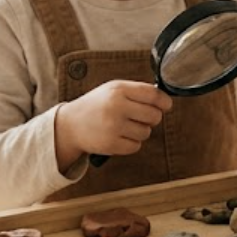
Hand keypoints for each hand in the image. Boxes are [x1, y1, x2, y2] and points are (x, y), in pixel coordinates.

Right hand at [53, 80, 172, 170]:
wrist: (70, 125)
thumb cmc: (96, 106)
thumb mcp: (113, 90)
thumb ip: (137, 92)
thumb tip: (164, 101)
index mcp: (119, 90)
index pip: (153, 95)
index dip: (164, 102)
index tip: (166, 105)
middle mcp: (116, 107)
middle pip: (154, 116)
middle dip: (152, 118)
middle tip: (141, 117)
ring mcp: (113, 126)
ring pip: (146, 132)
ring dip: (141, 131)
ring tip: (125, 126)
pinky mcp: (111, 144)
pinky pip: (136, 146)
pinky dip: (132, 143)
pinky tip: (120, 136)